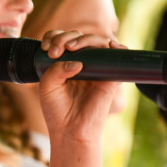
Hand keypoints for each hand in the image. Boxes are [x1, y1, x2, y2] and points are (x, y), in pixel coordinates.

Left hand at [37, 29, 124, 144]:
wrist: (69, 130)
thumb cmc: (57, 110)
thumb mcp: (47, 86)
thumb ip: (55, 69)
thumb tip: (78, 61)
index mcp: (65, 62)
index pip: (63, 38)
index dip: (55, 37)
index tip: (46, 48)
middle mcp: (83, 62)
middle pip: (79, 36)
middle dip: (65, 37)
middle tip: (55, 52)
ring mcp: (98, 68)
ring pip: (98, 42)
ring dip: (85, 39)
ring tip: (71, 48)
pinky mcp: (111, 77)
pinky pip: (120, 57)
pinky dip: (118, 47)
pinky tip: (109, 46)